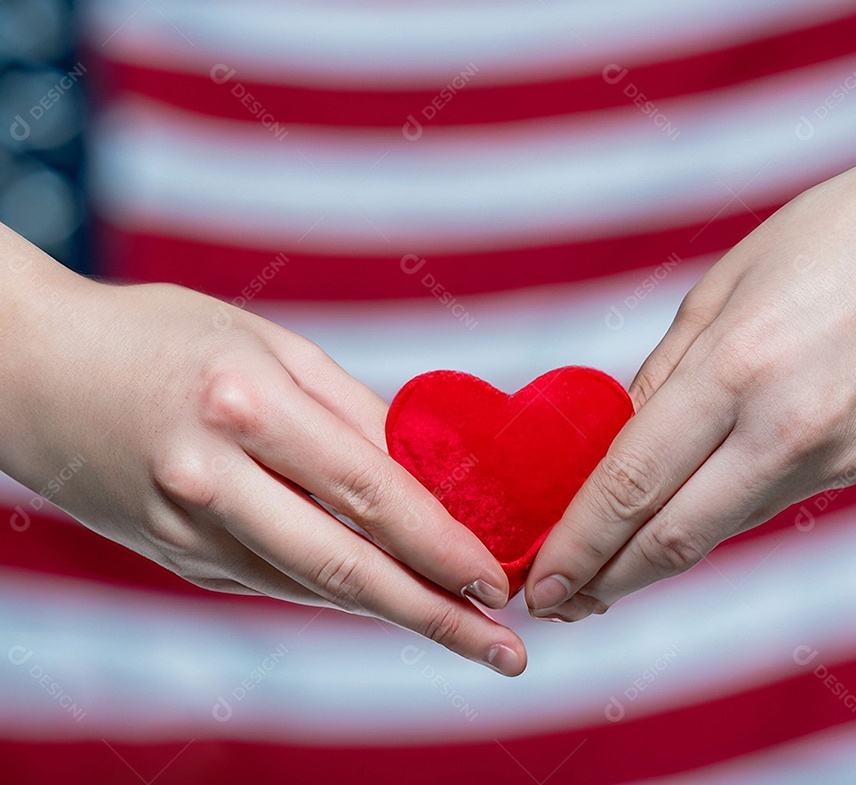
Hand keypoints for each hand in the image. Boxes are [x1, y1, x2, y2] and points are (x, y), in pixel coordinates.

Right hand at [0, 236, 524, 674]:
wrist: (32, 371)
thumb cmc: (163, 338)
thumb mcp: (269, 344)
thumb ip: (352, 408)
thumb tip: (429, 471)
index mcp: (246, 406)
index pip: (368, 492)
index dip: (441, 544)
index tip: (496, 581)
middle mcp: (214, 479)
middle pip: (345, 566)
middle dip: (434, 615)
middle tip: (505, 652)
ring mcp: (187, 530)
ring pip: (312, 587)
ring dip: (393, 612)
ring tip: (462, 633)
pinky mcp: (175, 558)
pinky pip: (273, 581)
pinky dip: (335, 591)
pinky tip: (384, 596)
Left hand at [525, 3, 855, 620]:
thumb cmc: (833, 237)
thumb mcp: (721, 288)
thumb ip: (665, 373)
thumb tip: (621, 440)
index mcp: (735, 369)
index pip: (632, 485)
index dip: (579, 544)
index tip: (542, 580)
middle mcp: (783, 429)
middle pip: (674, 540)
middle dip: (607, 581)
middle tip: (560, 602)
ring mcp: (829, 457)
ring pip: (719, 530)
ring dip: (655, 556)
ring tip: (607, 565)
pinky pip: (763, 503)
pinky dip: (711, 517)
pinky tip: (681, 514)